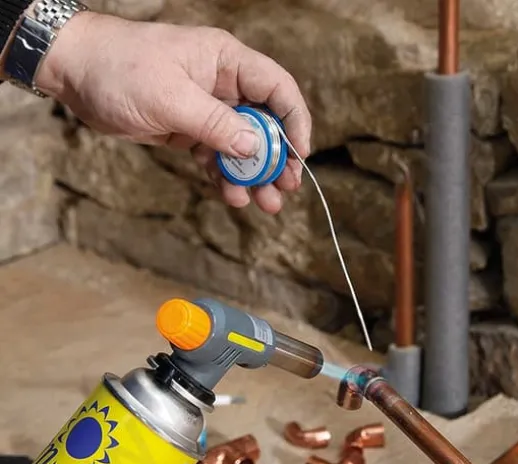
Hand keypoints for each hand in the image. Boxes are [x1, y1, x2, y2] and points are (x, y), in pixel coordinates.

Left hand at [35, 11, 311, 213]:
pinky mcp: (189, 130)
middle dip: (276, 158)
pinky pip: (216, 156)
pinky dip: (224, 176)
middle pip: (263, 123)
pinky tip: (232, 195)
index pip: (277, 88)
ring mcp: (206, 109)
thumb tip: (255, 147)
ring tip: (264, 204)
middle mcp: (222, 85)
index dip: (294, 121)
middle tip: (285, 188)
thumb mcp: (171, 98)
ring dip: (253, 175)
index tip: (299, 154)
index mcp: (226, 62)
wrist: (74, 73)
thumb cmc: (119, 69)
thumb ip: (216, 124)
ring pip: (241, 145)